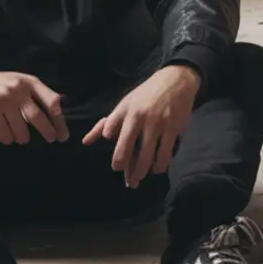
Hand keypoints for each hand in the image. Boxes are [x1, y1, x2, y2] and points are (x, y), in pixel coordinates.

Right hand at [0, 68, 67, 144]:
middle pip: (37, 117)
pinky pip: (5, 134)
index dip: (59, 120)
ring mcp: (3, 99)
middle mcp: (17, 89)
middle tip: (50, 139)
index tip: (62, 134)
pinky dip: (7, 139)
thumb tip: (59, 103)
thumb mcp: (18, 81)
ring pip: (21, 129)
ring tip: (21, 138)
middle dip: (47, 132)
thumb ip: (36, 92)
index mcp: (28, 81)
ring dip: (22, 137)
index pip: (51, 101)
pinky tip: (6, 136)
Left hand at [84, 65, 199, 187]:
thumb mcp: (124, 105)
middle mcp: (146, 119)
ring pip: (154, 155)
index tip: (116, 167)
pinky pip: (168, 151)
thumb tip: (86, 142)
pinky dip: (161, 163)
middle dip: (133, 169)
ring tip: (140, 178)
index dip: (120, 155)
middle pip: (139, 151)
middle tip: (129, 182)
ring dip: (147, 170)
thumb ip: (106, 124)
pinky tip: (157, 169)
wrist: (175, 81)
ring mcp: (162, 125)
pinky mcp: (176, 129)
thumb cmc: (144, 96)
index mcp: (131, 113)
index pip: (123, 138)